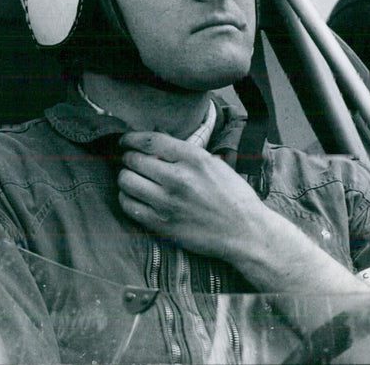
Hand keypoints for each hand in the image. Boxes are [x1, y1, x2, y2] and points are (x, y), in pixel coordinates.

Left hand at [117, 131, 267, 259]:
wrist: (245, 232)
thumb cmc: (232, 196)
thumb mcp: (214, 163)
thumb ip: (184, 153)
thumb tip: (155, 145)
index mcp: (194, 158)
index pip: (150, 140)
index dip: (131, 138)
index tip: (125, 141)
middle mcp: (178, 178)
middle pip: (134, 160)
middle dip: (129, 158)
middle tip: (131, 161)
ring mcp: (168, 203)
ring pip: (126, 181)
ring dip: (126, 177)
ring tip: (133, 179)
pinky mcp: (162, 224)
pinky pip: (129, 206)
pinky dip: (127, 198)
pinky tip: (136, 197)